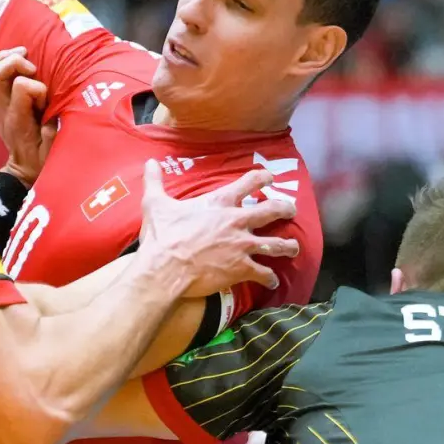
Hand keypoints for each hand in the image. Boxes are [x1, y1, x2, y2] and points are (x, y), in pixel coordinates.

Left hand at [0, 47, 53, 184]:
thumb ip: (51, 138)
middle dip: (12, 62)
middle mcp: (0, 109)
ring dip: (2, 57)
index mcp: (17, 119)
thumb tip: (50, 124)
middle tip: (31, 65)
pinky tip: (6, 58)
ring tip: (22, 55)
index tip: (46, 99)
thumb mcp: (50, 153)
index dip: (37, 87)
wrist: (23, 167)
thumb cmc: (40, 158)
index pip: (21, 87)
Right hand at [135, 161, 300, 296]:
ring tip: (294, 248)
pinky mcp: (241, 269)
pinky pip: (263, 273)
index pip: (248, 182)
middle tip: (292, 210)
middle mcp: (237, 221)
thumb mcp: (155, 204)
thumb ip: (155, 181)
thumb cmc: (162, 236)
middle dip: (285, 209)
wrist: (165, 268)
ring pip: (275, 244)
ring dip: (287, 246)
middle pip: (272, 210)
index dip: (262, 178)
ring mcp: (242, 246)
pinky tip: (273, 281)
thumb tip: (149, 162)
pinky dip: (269, 278)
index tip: (269, 177)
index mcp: (219, 203)